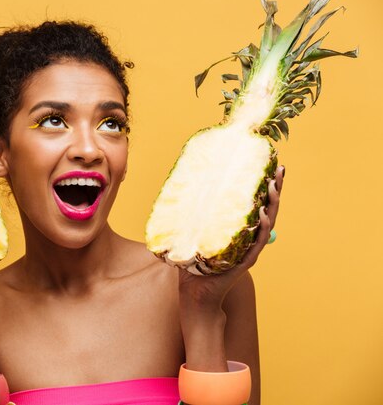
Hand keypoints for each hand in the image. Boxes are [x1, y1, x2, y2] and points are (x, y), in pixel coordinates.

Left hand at [178, 165, 284, 309]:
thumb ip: (190, 217)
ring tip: (272, 186)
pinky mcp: (244, 262)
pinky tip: (263, 215)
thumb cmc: (193, 266)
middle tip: (279, 169)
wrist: (195, 295)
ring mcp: (248, 250)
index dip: (264, 186)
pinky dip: (261, 229)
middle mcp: (248, 239)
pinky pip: (256, 244)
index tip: (270, 165)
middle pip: (267, 210)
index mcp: (240, 231)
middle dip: (274, 190)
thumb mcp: (192, 235)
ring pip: (266, 224)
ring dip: (271, 205)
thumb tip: (180, 190)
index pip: (256, 204)